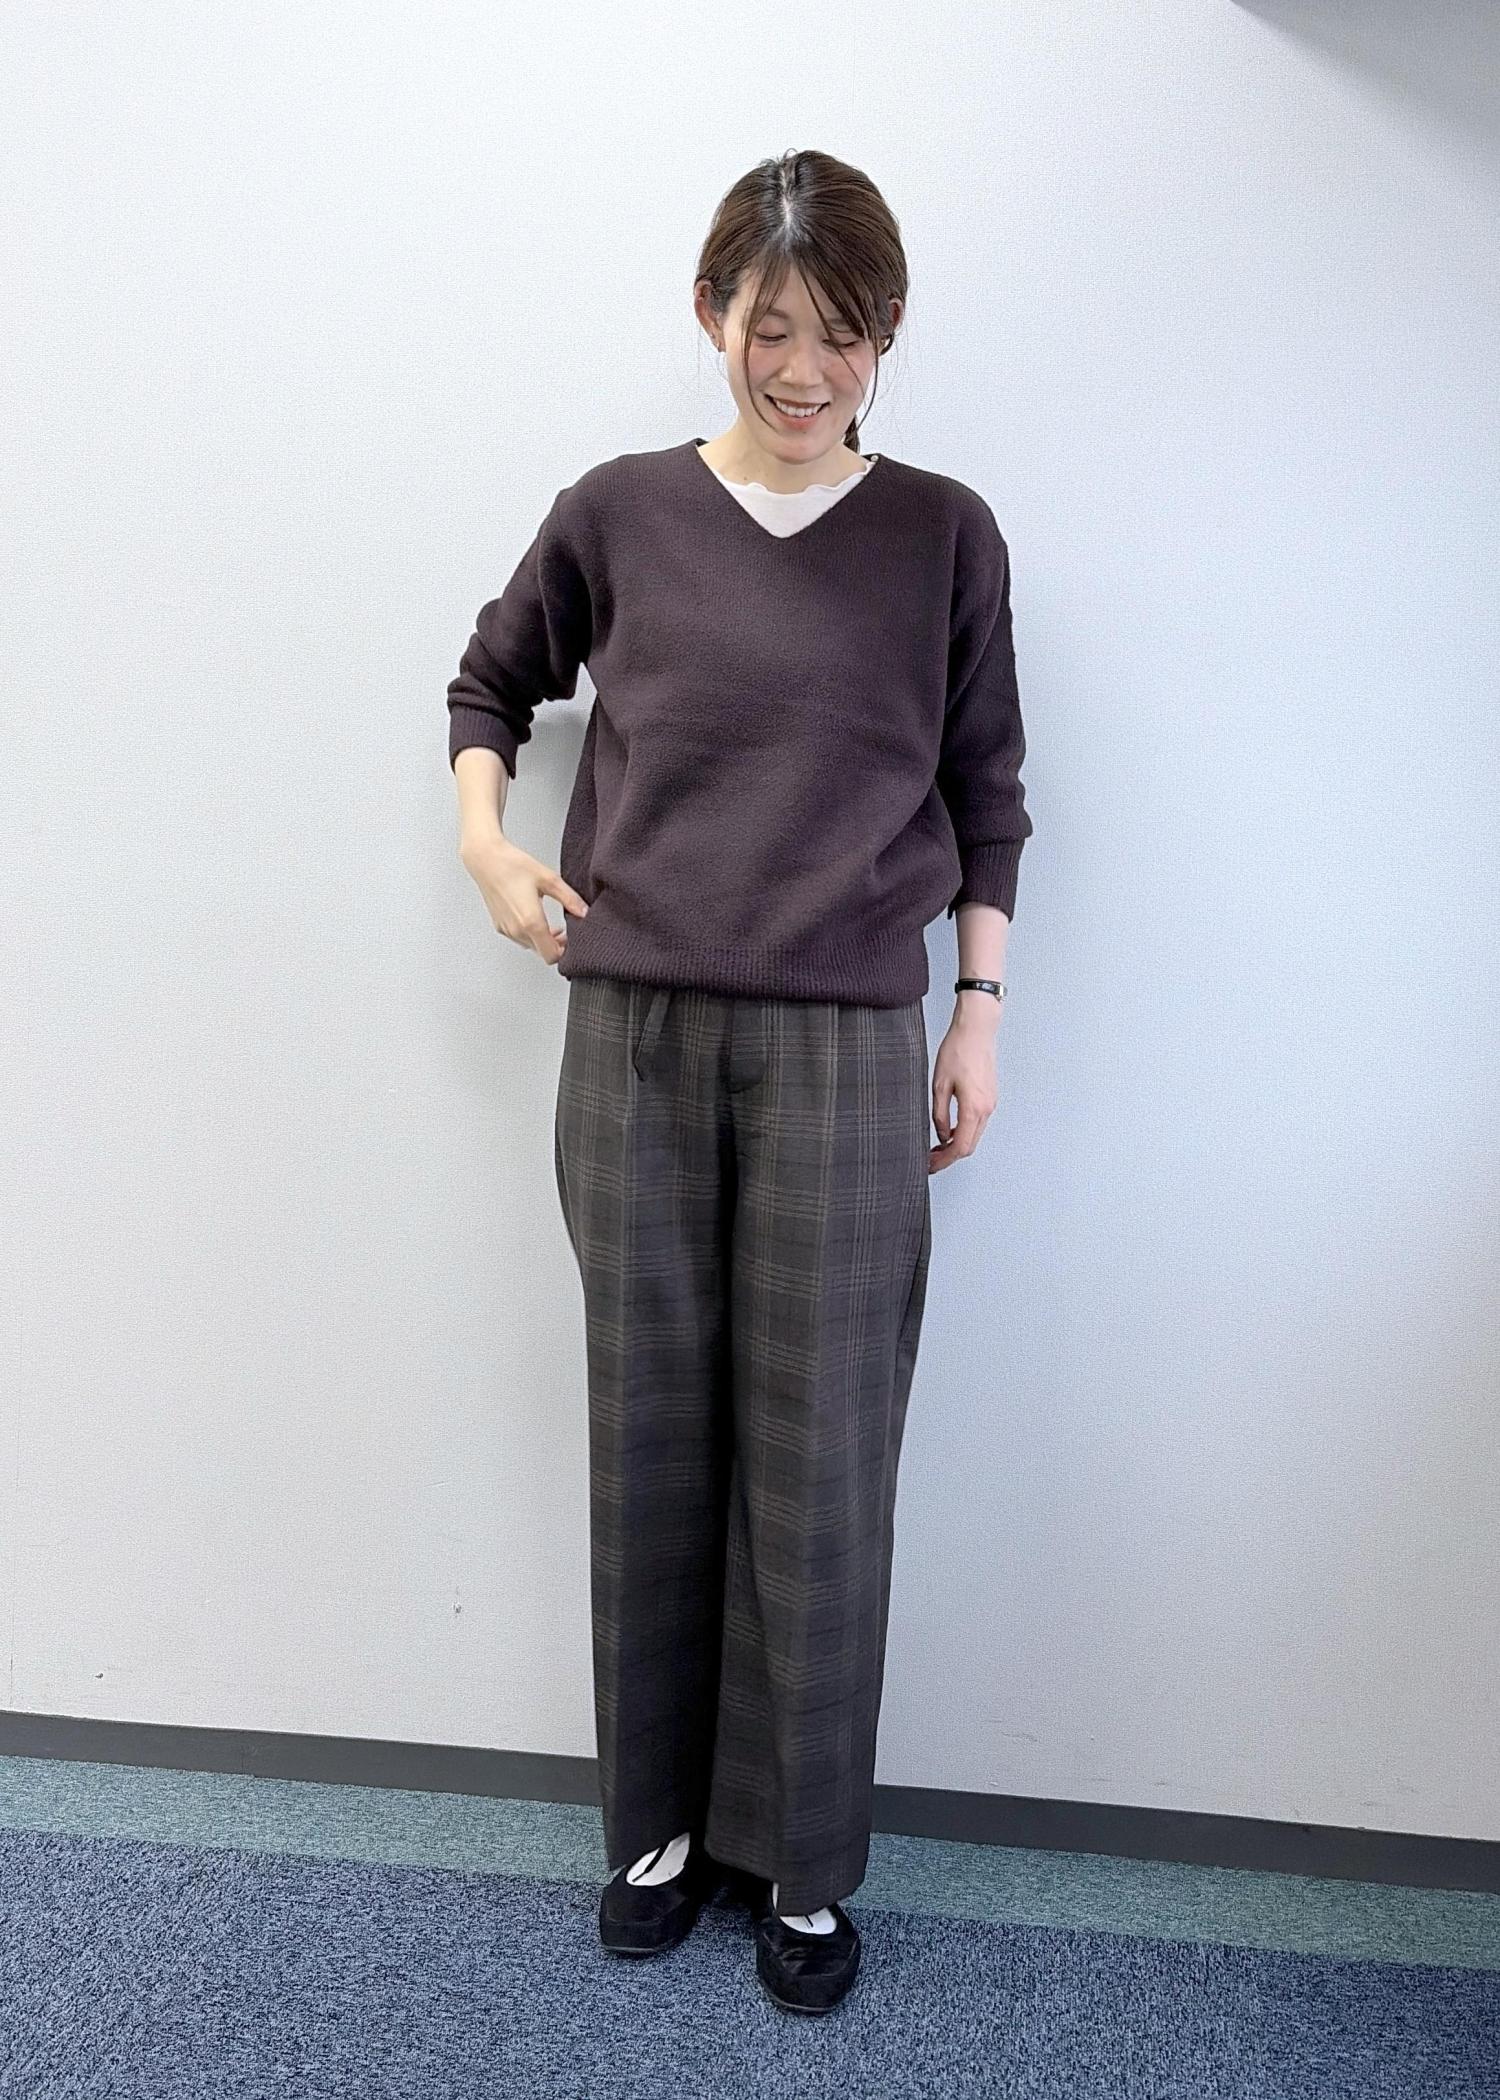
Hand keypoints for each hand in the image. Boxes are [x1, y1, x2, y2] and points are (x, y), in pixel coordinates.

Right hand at [459, 832, 587, 966]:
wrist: (486, 860)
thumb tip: (584, 912)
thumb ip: (570, 899)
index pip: (552, 955)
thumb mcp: (549, 879)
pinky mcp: (499, 926)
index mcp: (531, 921)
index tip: (571, 939)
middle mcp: (517, 930)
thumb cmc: (513, 866)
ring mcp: (506, 929)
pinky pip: (519, 939)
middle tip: (564, 933)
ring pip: (530, 947)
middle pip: (542, 954)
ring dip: (542, 941)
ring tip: (550, 925)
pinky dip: (529, 935)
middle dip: (555, 946)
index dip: (565, 951)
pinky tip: (534, 919)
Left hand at [929, 1008, 999, 1171]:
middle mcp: (986, 1108)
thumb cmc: (958, 1050)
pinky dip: (964, 1131)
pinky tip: (949, 1129)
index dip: (944, 1161)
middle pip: (970, 1145)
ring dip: (957, 1144)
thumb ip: (939, 1114)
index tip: (930, 1165)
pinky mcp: (990, 1096)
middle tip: (930, 1159)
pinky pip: (978, 1122)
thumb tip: (941, 1135)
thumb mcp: (939, 1085)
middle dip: (949, 1156)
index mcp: (973, 1108)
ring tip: (937, 1146)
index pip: (960, 1147)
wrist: (976, 1030)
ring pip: (974, 1134)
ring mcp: (990, 1103)